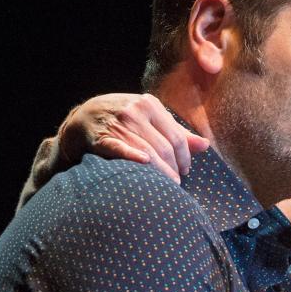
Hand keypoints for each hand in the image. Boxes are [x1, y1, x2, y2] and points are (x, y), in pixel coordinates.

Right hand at [57, 93, 208, 182]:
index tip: (185, 170)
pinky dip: (134, 157)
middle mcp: (136, 111)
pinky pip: (122, 149)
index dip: (184, 157)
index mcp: (150, 104)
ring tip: (167, 187)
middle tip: (176, 183)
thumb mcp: (150, 118)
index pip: (176, 137)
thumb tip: (205, 145)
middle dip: (173, 168)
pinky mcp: (103, 137)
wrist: (85, 116)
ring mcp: (119, 123)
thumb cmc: (124, 119)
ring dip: (161, 172)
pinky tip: (145, 166)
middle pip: (164, 147)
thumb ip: (177, 132)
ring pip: (148, 152)